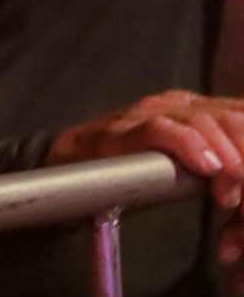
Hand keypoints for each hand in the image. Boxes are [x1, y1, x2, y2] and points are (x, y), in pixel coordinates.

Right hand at [49, 90, 243, 283]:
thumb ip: (223, 175)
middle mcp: (178, 104)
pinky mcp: (122, 130)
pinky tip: (207, 167)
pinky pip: (162, 129)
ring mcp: (148, 112)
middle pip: (234, 119)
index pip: (242, 115)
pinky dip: (190, 146)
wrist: (70, 165)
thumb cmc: (135, 172)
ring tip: (232, 192)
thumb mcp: (191, 170)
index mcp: (199, 108)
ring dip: (229, 159)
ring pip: (206, 122)